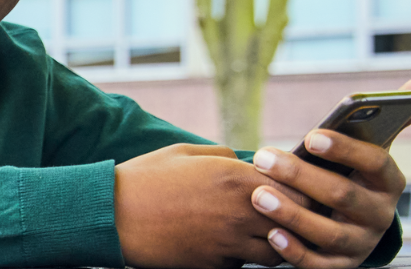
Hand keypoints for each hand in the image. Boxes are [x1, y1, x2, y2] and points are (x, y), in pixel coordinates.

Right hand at [116, 143, 307, 268]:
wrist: (113, 215)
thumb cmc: (145, 178)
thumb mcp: (184, 153)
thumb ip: (222, 155)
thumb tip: (243, 162)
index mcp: (235, 177)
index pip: (295, 188)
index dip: (297, 189)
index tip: (289, 188)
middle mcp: (239, 211)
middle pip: (293, 222)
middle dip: (292, 218)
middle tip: (280, 214)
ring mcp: (228, 241)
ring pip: (275, 251)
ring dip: (272, 242)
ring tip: (256, 232)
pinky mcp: (213, 263)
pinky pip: (243, 264)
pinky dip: (241, 257)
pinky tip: (226, 245)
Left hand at [249, 78, 410, 268]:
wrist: (349, 223)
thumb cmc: (350, 175)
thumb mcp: (369, 151)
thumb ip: (391, 120)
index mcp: (389, 182)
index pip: (376, 163)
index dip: (346, 150)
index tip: (312, 136)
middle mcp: (379, 215)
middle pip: (343, 196)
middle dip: (301, 176)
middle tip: (263, 157)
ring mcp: (359, 243)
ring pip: (328, 232)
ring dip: (292, 213)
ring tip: (258, 194)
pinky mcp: (338, 265)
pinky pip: (317, 264)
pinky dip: (294, 251)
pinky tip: (271, 234)